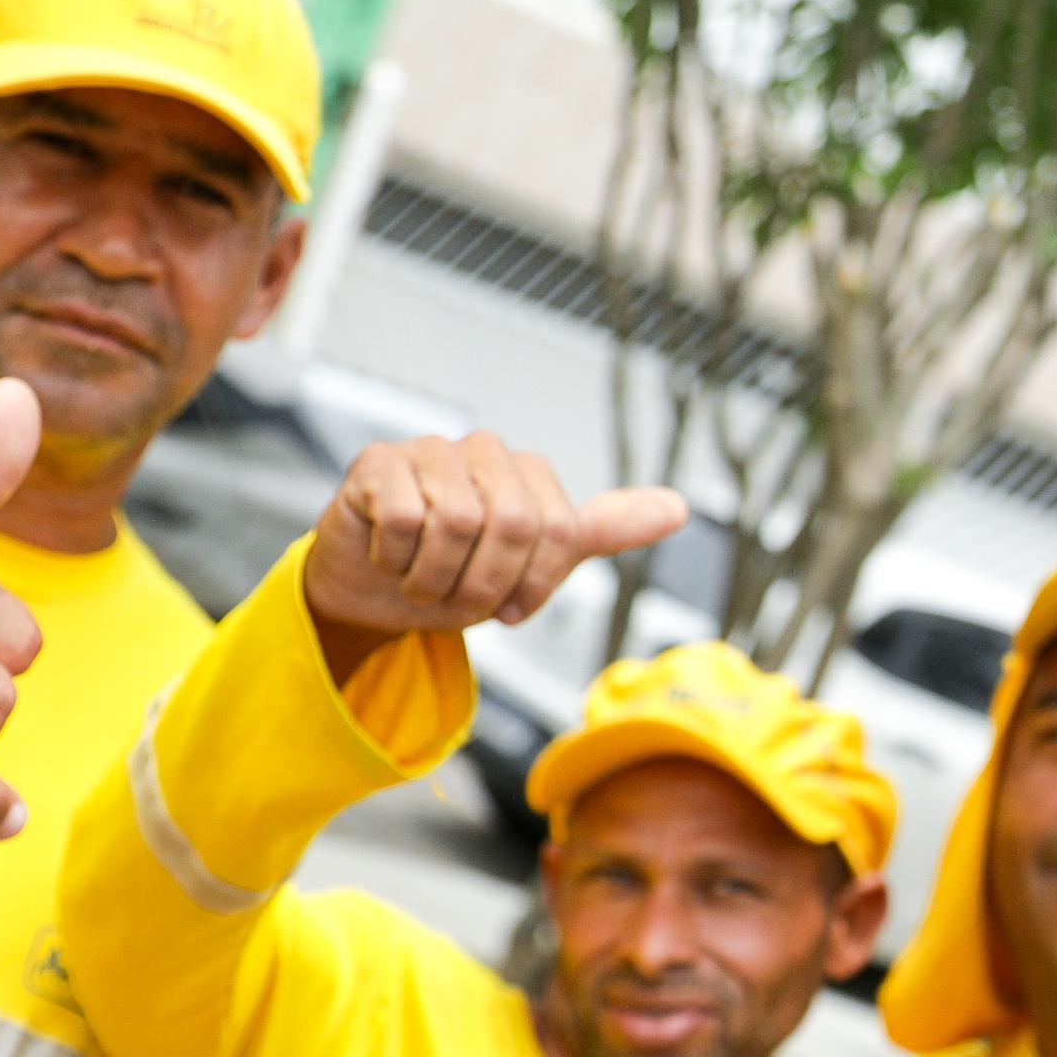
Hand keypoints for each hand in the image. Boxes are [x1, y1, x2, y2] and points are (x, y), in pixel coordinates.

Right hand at [300, 433, 685, 679]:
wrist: (375, 592)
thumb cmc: (457, 573)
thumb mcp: (539, 562)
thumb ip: (605, 532)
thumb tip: (680, 508)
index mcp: (530, 474)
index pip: (559, 533)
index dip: (533, 584)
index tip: (509, 606)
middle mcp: (485, 451)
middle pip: (512, 526)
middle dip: (483, 584)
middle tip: (456, 596)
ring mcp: (430, 451)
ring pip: (455, 522)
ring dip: (435, 577)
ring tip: (421, 578)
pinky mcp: (378, 461)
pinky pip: (402, 519)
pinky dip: (395, 558)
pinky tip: (388, 555)